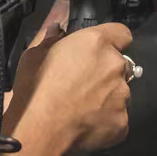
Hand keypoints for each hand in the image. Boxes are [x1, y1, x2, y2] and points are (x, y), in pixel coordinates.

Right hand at [11, 22, 133, 154]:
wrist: (41, 130)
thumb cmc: (35, 89)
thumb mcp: (34, 54)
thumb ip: (52, 36)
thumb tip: (57, 26)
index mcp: (95, 43)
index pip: (121, 33)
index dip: (111, 40)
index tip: (98, 50)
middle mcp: (114, 65)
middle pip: (119, 64)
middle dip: (104, 71)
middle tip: (80, 81)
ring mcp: (122, 95)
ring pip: (119, 91)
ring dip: (105, 95)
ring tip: (79, 105)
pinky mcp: (122, 121)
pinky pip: (117, 117)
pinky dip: (104, 119)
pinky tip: (83, 122)